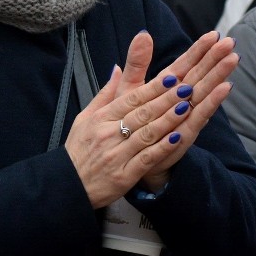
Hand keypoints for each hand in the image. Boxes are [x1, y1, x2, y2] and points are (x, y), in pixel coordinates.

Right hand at [64, 30, 238, 207]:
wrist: (69, 186)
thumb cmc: (79, 150)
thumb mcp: (85, 117)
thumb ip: (105, 93)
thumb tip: (117, 68)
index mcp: (101, 118)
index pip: (131, 99)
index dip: (153, 88)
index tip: (171, 78)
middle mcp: (108, 134)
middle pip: (142, 113)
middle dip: (166, 99)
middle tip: (186, 88)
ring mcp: (117, 155)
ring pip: (147, 134)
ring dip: (168, 119)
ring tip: (186, 107)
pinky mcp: (124, 175)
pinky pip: (146, 158)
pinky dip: (162, 147)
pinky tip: (177, 137)